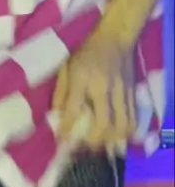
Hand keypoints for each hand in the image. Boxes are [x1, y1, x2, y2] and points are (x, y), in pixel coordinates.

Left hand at [53, 29, 137, 152]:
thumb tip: (55, 115)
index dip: (67, 129)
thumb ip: (60, 91)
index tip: (61, 142)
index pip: (74, 109)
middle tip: (84, 149)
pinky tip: (118, 139)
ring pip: (121, 126)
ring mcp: (120, 92)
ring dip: (111, 141)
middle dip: (93, 142)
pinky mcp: (132, 94)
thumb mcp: (66, 65)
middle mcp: (103, 87)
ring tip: (102, 148)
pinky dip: (126, 133)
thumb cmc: (86, 51)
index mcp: (82, 78)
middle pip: (103, 124)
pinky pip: (132, 119)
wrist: (114, 37)